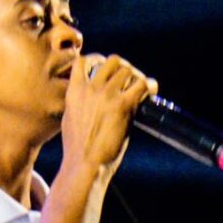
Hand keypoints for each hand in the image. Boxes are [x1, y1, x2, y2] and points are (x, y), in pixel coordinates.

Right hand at [60, 52, 156, 180]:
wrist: (85, 164)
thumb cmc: (77, 149)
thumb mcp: (70, 119)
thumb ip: (78, 103)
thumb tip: (87, 100)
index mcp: (74, 91)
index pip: (83, 60)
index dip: (97, 59)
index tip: (104, 66)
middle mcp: (91, 88)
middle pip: (113, 61)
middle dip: (123, 67)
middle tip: (129, 79)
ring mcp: (107, 95)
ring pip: (128, 69)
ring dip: (136, 76)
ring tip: (141, 88)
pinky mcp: (124, 105)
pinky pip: (142, 84)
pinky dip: (149, 86)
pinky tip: (152, 92)